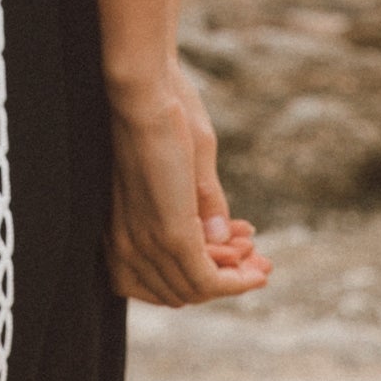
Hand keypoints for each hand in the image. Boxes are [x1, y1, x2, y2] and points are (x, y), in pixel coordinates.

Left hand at [104, 60, 271, 307]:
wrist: (144, 90)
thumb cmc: (160, 114)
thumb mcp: (184, 168)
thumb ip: (199, 207)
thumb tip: (218, 240)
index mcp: (119, 230)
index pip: (158, 280)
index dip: (198, 275)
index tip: (234, 258)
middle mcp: (125, 245)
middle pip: (179, 291)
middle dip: (220, 281)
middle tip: (255, 263)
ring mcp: (146, 243)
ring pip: (195, 289)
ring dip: (234, 280)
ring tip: (261, 265)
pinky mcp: (171, 235)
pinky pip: (207, 279)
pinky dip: (236, 282)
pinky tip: (256, 273)